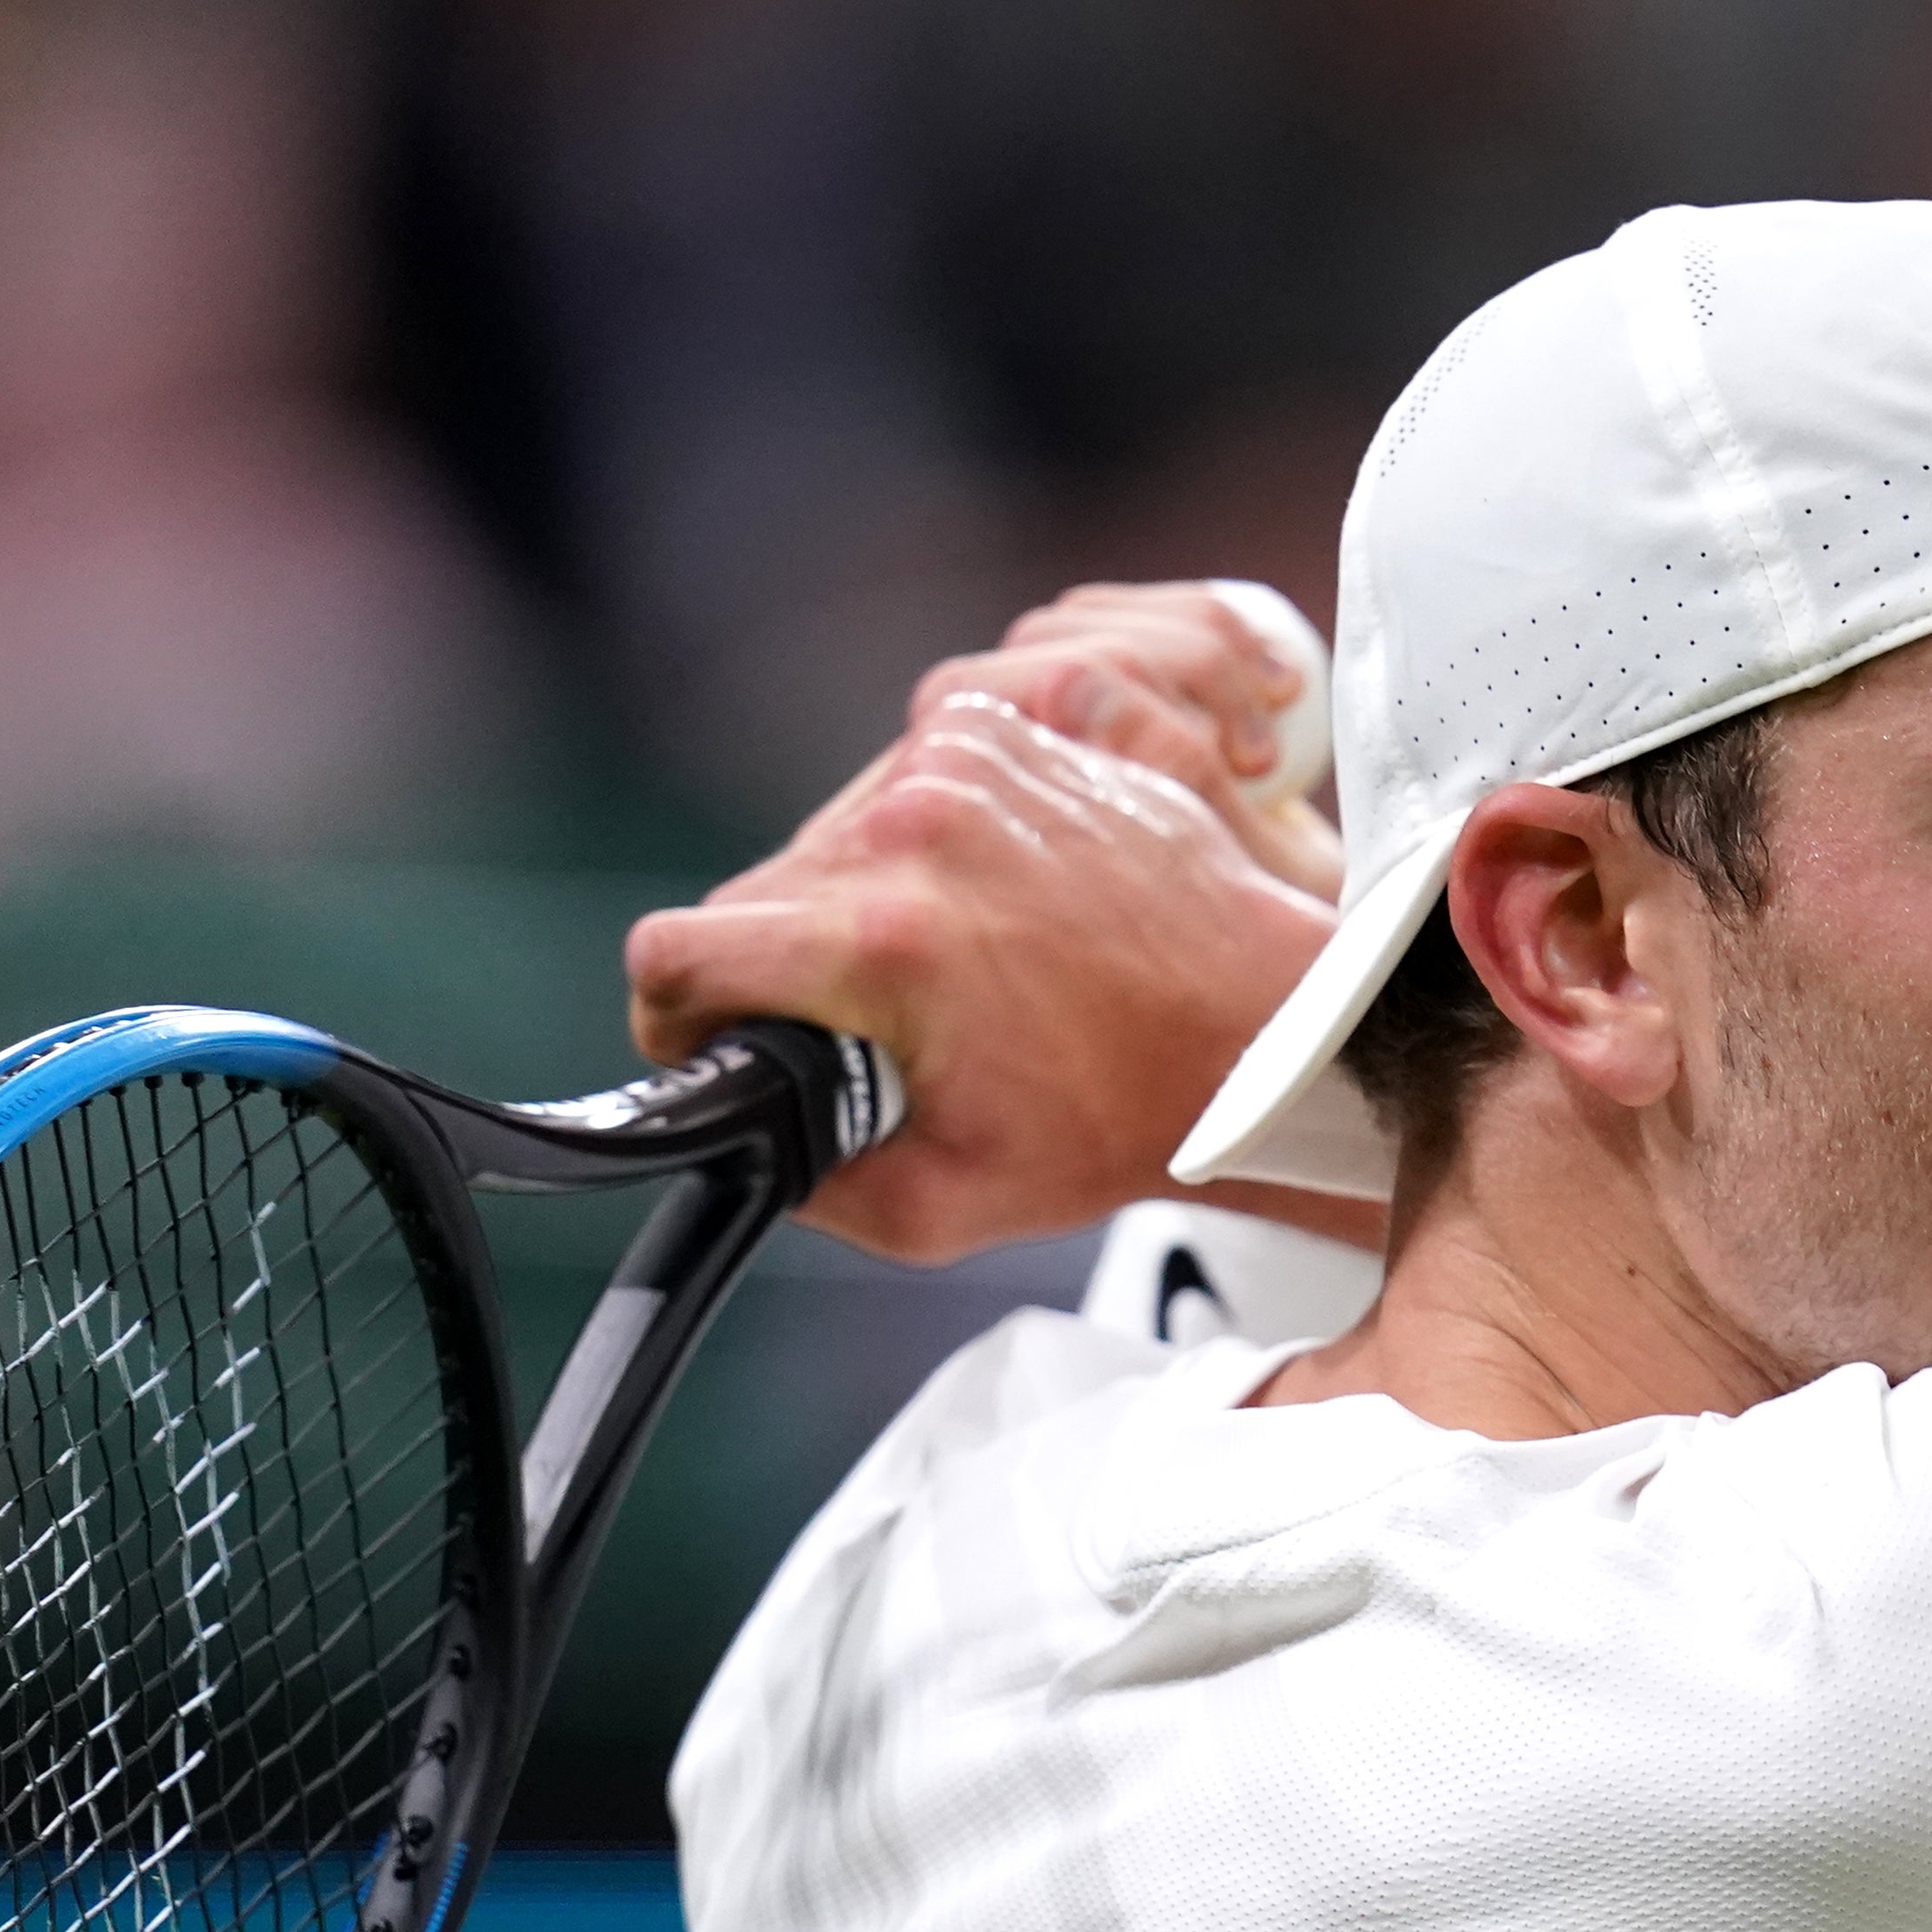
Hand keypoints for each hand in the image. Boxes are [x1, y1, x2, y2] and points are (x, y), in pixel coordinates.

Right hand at [625, 583, 1359, 1263]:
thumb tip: (732, 1134)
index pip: (678, 952)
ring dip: (848, 901)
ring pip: (820, 837)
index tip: (716, 1042)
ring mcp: (957, 760)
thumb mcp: (941, 1203)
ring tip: (935, 969)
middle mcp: (908, 825)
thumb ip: (806, 1180)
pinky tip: (973, 904)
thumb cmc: (1120, 1117)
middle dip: (781, 969)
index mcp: (878, 940)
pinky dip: (912, 844)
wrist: (1253, 1029)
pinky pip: (893, 784)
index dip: (678, 1017)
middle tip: (863, 1030)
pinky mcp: (998, 727)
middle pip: (752, 895)